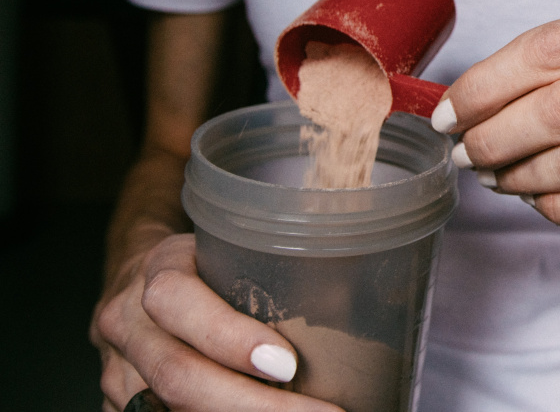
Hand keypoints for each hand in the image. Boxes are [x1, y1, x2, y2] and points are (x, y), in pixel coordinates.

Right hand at [91, 234, 340, 411]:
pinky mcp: (124, 406)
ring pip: (171, 410)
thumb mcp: (231, 247)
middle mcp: (128, 325)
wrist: (141, 279)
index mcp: (157, 272)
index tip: (289, 365)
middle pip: (178, 376)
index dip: (231, 339)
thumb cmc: (204, 262)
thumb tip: (356, 300)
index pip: (179, 303)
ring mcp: (118, 374)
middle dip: (253, 406)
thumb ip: (274, 270)